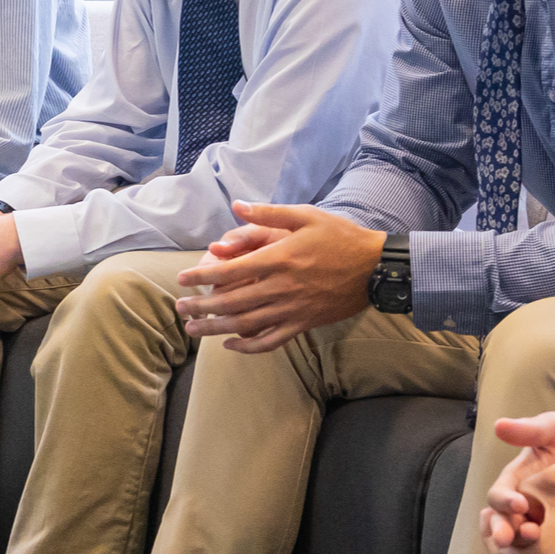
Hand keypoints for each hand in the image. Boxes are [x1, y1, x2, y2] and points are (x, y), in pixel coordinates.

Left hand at [175, 205, 388, 351]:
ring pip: (246, 325)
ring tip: (193, 329)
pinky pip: (271, 341)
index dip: (202, 276)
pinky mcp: (304, 323)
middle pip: (232, 302)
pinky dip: (248, 347)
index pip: (230, 270)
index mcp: (279, 258)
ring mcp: (293, 309)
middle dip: (201, 306)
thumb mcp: (306, 215)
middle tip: (179, 308)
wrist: (375, 268)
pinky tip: (230, 345)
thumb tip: (236, 206)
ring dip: (215, 328)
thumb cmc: (339, 237)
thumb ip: (269, 213)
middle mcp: (282, 287)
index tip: (182, 280)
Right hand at [481, 413, 554, 550]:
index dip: (503, 501)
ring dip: (522, 546)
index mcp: (516, 479)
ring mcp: (540, 520)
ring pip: (519, 539)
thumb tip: (499, 425)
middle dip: (504, 532)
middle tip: (510, 540)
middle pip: (502, 523)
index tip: (519, 504)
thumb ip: (530, 430)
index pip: (498, 495)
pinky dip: (544, 553)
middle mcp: (522, 503)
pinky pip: (543, 549)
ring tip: (537, 545)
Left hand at [487, 462, 554, 553]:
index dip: (491, 532)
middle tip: (504, 515)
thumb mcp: (549, 478)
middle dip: (507, 538)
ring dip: (528, 544)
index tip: (491, 512)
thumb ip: (519, 492)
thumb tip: (514, 504)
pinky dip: (549, 549)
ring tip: (528, 516)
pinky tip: (552, 523)